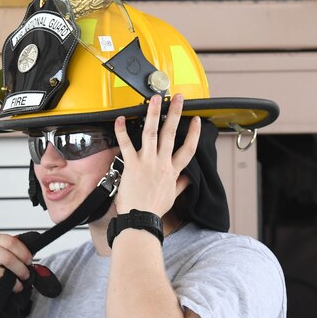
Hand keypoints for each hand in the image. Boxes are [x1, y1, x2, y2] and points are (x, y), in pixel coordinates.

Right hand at [0, 232, 33, 302]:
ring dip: (13, 282)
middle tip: (25, 276)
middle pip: (7, 257)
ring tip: (17, 286)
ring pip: (0, 273)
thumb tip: (30, 258)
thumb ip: (11, 253)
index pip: (11, 242)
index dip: (24, 253)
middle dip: (20, 269)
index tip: (29, 261)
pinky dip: (0, 289)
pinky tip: (2, 289)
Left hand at [113, 94, 199, 215]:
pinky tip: (120, 119)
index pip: (188, 149)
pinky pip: (126, 144)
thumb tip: (188, 179)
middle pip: (171, 133)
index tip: (196, 121)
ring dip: (154, 113)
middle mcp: (161, 163)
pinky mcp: (132, 164)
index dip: (193, 134)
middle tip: (178, 98)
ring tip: (155, 99)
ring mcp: (147, 162)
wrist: (140, 219)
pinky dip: (121, 131)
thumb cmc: (153, 210)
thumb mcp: (171, 197)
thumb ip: (180, 185)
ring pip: (152, 132)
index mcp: (172, 171)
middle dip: (175, 113)